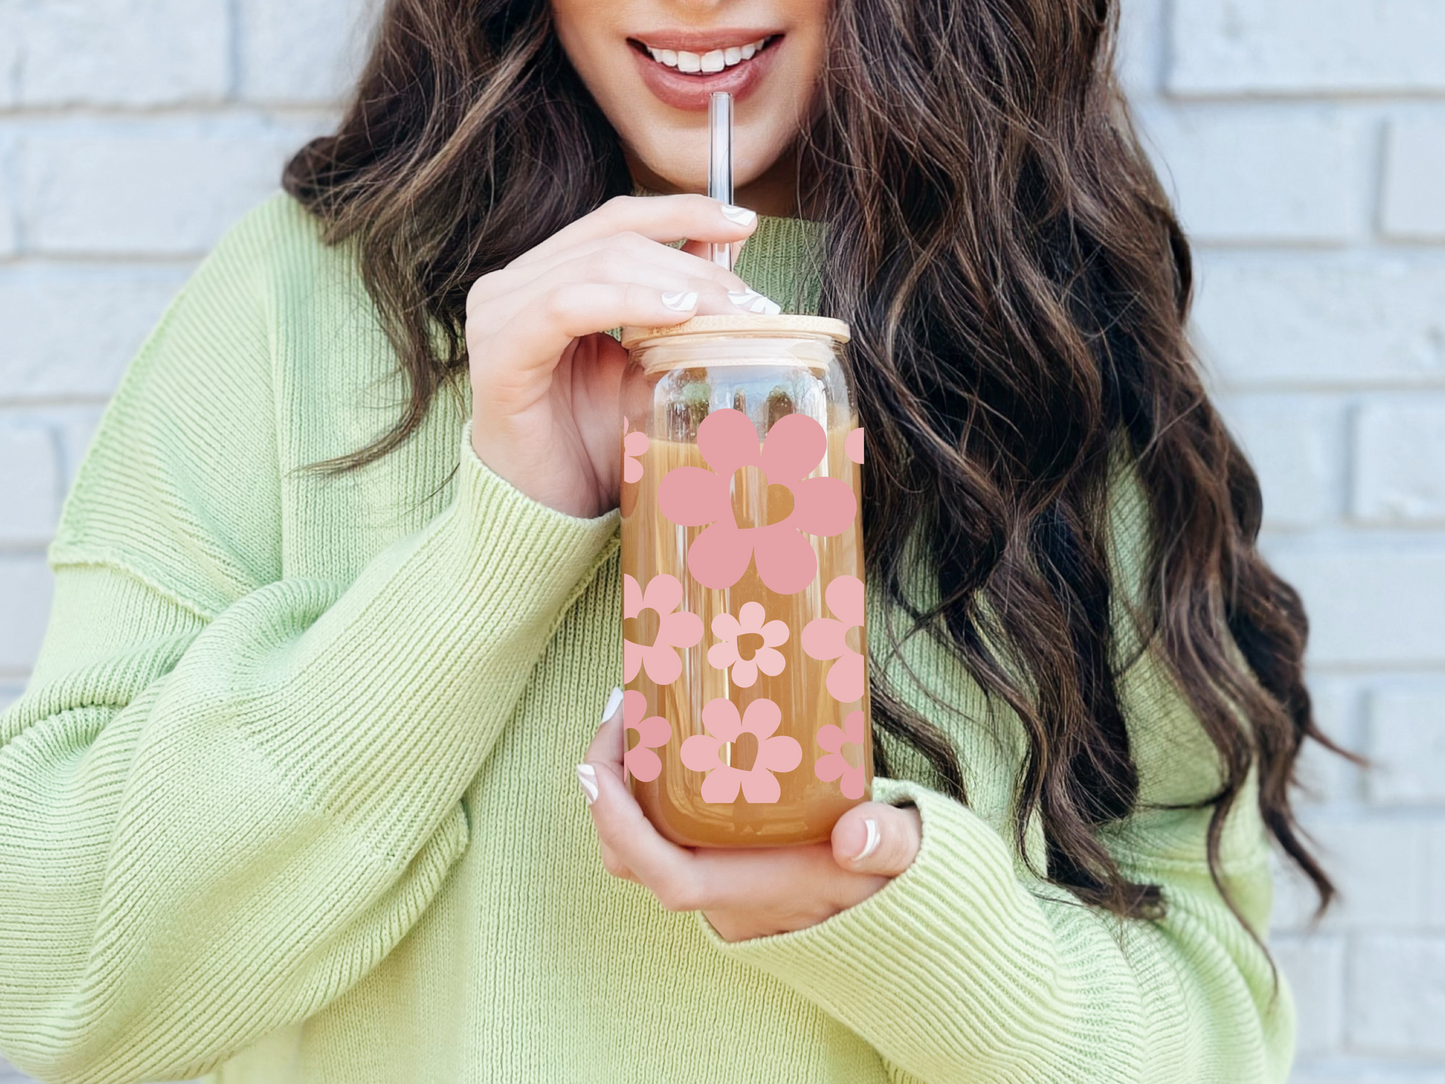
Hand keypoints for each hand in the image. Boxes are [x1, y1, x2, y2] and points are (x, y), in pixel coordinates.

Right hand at [465, 194, 770, 518]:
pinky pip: (565, 307)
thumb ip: (673, 307)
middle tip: (751, 301)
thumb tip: (730, 256)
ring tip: (727, 312)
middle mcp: (511, 286)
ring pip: (598, 265)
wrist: (547, 514)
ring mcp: (498, 316)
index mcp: (542, 278)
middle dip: (692, 263)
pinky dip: (627, 302)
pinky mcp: (499, 355)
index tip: (743, 224)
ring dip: (673, 284)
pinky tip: (675, 317)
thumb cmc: (592, 444)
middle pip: (614, 239)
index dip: (681, 211)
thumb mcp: (646, 364)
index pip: (615, 219)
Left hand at [576, 688, 922, 942]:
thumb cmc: (890, 886)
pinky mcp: (720, 863)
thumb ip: (888, 843)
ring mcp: (714, 880)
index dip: (617, 823)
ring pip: (642, 839)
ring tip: (645, 712)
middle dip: (608, 784)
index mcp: (747, 892)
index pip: (660, 872)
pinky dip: (654, 787)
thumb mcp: (900, 856)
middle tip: (627, 708)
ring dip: (628, 782)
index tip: (598, 764)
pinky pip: (666, 829)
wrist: (896, 920)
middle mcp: (718, 892)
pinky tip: (677, 737)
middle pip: (630, 852)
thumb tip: (857, 834)